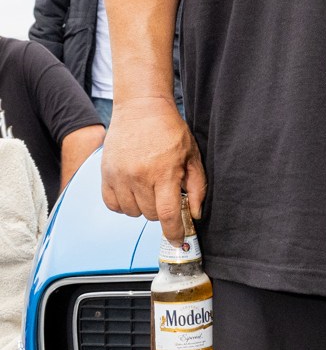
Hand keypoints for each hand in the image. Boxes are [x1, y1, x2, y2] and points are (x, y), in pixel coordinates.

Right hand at [101, 94, 205, 239]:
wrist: (141, 108)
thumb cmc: (169, 130)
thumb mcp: (192, 156)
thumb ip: (196, 187)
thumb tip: (194, 215)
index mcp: (164, 172)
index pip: (167, 214)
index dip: (174, 232)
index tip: (177, 241)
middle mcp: (139, 176)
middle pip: (150, 215)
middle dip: (161, 210)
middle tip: (164, 192)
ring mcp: (119, 175)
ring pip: (132, 212)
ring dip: (142, 207)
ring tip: (148, 188)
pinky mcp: (105, 174)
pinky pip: (113, 205)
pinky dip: (123, 204)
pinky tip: (132, 191)